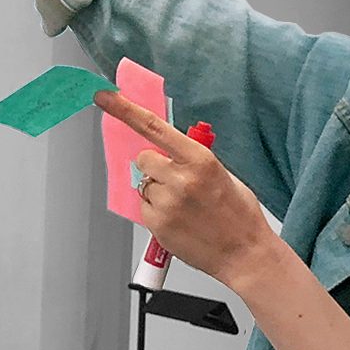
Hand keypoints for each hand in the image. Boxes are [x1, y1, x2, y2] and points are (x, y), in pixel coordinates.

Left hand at [94, 89, 283, 291]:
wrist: (245, 253)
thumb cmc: (238, 214)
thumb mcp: (221, 173)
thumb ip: (190, 158)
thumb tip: (164, 148)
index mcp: (199, 159)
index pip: (153, 127)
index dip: (124, 110)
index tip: (105, 96)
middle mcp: (181, 178)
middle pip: (144, 158)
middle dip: (154, 165)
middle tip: (174, 180)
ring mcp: (167, 203)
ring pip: (144, 184)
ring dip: (156, 191)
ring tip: (183, 205)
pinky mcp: (158, 225)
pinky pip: (144, 207)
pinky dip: (156, 211)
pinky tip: (178, 218)